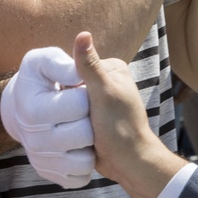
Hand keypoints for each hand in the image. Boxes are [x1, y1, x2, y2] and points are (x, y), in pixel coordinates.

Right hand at [0, 46, 94, 187]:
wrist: (24, 111)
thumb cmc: (39, 80)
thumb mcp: (45, 62)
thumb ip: (62, 61)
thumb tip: (83, 48)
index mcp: (32, 109)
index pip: (79, 103)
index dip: (86, 94)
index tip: (80, 90)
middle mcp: (32, 138)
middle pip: (84, 134)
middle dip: (91, 120)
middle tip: (83, 112)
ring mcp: (40, 159)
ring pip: (84, 161)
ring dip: (90, 145)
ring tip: (83, 131)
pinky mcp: (50, 174)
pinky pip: (80, 177)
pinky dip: (86, 164)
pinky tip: (80, 149)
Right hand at [73, 33, 180, 193]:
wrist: (129, 164)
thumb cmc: (120, 128)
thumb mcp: (103, 94)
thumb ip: (90, 66)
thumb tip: (83, 33)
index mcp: (112, 68)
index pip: (76, 69)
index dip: (69, 88)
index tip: (75, 105)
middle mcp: (106, 81)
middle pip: (72, 87)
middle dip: (69, 104)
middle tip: (81, 121)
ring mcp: (98, 101)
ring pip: (69, 104)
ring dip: (68, 117)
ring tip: (79, 131)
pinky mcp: (91, 118)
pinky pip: (72, 118)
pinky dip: (70, 126)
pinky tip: (71, 136)